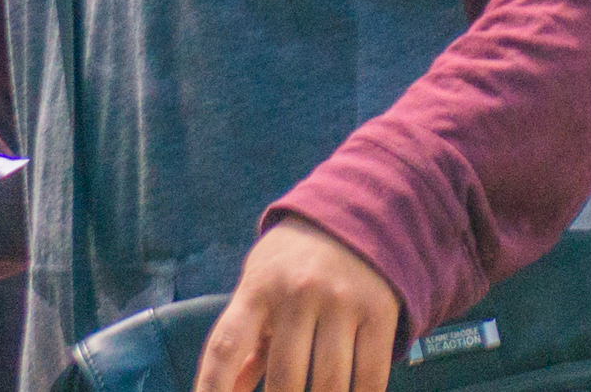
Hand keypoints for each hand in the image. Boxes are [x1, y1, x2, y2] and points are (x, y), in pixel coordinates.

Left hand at [199, 217, 402, 391]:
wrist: (357, 215)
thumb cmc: (293, 263)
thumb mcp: (259, 285)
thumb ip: (245, 340)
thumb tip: (226, 391)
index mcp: (258, 288)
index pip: (226, 346)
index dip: (212, 388)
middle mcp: (297, 293)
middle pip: (286, 380)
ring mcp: (341, 303)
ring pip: (329, 385)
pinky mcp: (378, 313)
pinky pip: (371, 377)